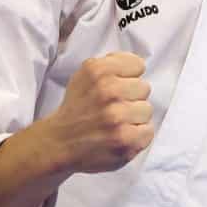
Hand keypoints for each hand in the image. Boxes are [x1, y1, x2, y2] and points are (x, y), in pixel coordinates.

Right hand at [40, 52, 153, 173]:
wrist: (59, 143)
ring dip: (134, 118)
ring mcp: (118, 117)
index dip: (128, 77)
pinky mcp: (125, 140)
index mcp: (98, 70)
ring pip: (147, 110)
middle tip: (114, 108)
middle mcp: (108, 91)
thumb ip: (111, 64)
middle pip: (144, 88)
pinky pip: (148, 131)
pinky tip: (120, 136)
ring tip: (116, 123)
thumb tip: (138, 66)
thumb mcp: (84, 75)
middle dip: (131, 97)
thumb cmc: (77, 108)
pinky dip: (137, 136)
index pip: (138, 65)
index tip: (118, 86)